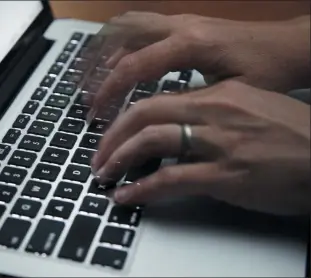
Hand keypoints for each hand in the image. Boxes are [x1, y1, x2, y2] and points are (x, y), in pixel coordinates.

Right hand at [89, 12, 309, 112]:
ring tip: (91, 78)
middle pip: (122, 34)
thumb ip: (188, 101)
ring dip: (105, 50)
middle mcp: (179, 26)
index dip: (110, 90)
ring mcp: (180, 21)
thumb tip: (154, 116)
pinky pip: (142, 27)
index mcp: (189, 44)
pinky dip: (122, 43)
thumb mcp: (227, 93)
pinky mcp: (183, 24)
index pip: (135, 65)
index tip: (95, 112)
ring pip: (129, 25)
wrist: (288, 46)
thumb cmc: (266, 72)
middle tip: (85, 93)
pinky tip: (117, 62)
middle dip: (98, 65)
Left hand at [91, 81, 310, 214]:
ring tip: (105, 174)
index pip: (156, 101)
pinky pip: (171, 179)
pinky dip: (142, 188)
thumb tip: (177, 130)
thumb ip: (209, 116)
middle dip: (112, 136)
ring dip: (120, 159)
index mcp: (217, 95)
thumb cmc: (292, 135)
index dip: (126, 119)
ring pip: (151, 141)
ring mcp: (218, 143)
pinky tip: (127, 196)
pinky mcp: (225, 176)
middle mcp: (214, 112)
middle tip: (98, 155)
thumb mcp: (248, 109)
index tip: (112, 134)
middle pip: (144, 115)